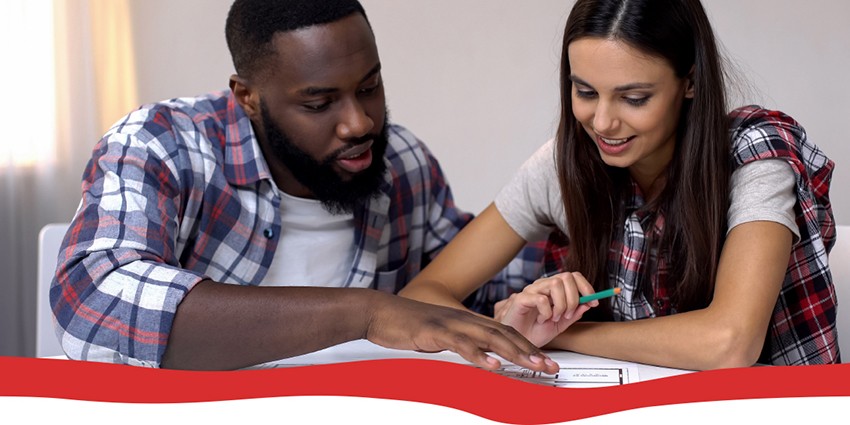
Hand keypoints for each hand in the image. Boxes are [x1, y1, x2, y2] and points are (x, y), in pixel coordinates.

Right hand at [365, 293, 559, 372]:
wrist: (380, 312)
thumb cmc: (408, 324)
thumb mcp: (441, 334)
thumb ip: (461, 342)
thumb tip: (480, 356)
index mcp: (467, 320)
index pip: (505, 331)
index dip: (527, 345)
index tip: (544, 359)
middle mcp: (464, 319)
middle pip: (505, 334)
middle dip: (530, 351)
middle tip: (550, 365)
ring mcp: (451, 324)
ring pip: (489, 337)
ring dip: (515, 352)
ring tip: (533, 364)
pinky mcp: (434, 332)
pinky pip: (461, 344)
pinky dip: (478, 355)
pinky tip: (492, 365)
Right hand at [493, 272, 596, 346]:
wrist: (517, 344)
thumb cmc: (534, 332)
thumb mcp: (560, 325)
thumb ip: (574, 313)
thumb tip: (589, 303)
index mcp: (553, 290)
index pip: (573, 276)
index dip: (586, 287)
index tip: (594, 302)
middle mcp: (543, 286)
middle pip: (566, 277)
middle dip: (573, 298)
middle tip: (569, 315)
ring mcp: (532, 291)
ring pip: (555, 284)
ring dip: (561, 305)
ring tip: (554, 318)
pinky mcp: (521, 298)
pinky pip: (541, 299)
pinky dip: (546, 312)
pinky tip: (541, 320)